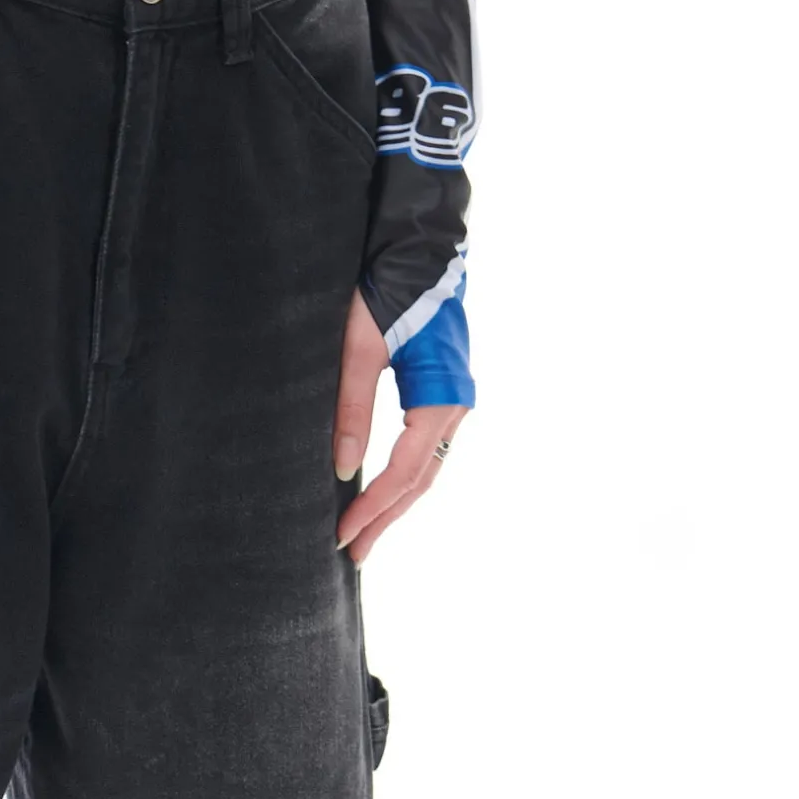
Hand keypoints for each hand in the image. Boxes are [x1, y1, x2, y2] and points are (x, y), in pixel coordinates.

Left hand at [331, 288, 467, 565]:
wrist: (419, 244)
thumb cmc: (388, 288)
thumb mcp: (359, 349)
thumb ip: (351, 409)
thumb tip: (343, 470)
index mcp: (442, 397)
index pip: (405, 471)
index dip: (373, 508)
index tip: (342, 536)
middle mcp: (456, 404)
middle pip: (421, 479)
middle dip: (385, 519)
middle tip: (353, 555)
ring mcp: (454, 399)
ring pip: (426, 467)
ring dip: (395, 503)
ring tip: (365, 535)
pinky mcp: (443, 390)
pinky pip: (425, 447)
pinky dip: (403, 476)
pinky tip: (381, 492)